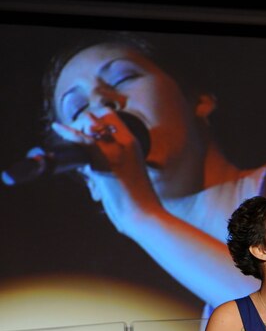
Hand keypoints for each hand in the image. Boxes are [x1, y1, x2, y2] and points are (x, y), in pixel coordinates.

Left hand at [52, 109, 159, 233]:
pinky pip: (83, 139)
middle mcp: (125, 142)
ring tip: (65, 134)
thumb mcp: (128, 176)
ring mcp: (115, 149)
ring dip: (76, 128)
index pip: (112, 117)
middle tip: (74, 134)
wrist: (143, 214)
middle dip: (83, 122)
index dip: (96, 118)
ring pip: (90, 124)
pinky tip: (57, 128)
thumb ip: (109, 166)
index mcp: (133, 145)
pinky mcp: (104, 159)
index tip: (85, 127)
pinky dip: (68, 133)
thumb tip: (86, 168)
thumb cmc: (136, 202)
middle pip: (100, 117)